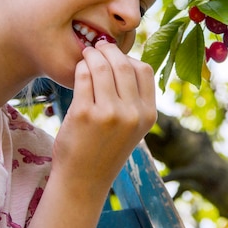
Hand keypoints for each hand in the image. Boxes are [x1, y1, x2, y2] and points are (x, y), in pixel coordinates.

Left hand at [51, 40, 157, 192]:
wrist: (84, 180)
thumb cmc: (106, 148)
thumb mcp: (132, 127)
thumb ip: (134, 98)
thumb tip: (124, 59)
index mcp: (148, 115)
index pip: (144, 70)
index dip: (129, 58)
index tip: (116, 56)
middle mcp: (132, 114)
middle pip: (123, 64)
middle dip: (109, 50)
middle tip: (98, 47)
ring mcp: (108, 114)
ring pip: (102, 66)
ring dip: (92, 55)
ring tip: (87, 54)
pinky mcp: (84, 114)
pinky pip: (83, 76)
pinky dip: (80, 67)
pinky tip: (79, 70)